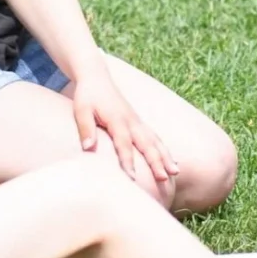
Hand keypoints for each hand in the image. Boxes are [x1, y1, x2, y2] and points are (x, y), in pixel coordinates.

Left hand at [70, 71, 176, 186]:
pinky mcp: (139, 122)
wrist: (97, 78)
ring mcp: (137, 121)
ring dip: (166, 157)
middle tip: (164, 178)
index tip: (132, 178)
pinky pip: (155, 137)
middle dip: (156, 162)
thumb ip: (86, 128)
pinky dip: (165, 150)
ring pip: (155, 141)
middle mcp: (131, 121)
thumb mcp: (81, 110)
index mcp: (117, 119)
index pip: (123, 144)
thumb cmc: (87, 96)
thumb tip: (88, 148)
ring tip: (175, 173)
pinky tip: (172, 162)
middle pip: (147, 144)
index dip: (127, 161)